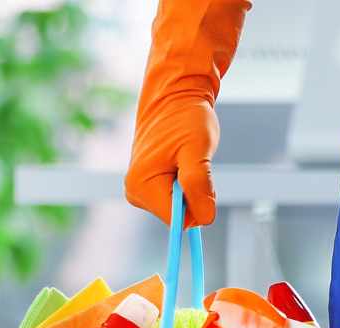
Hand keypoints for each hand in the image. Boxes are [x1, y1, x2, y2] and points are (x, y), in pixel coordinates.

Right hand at [123, 0, 251, 226]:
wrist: (174, 95)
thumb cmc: (186, 118)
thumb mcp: (197, 151)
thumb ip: (199, 186)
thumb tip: (204, 219)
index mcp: (142, 186)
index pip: (178, 221)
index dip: (198, 205)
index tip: (200, 176)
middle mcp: (135, 191)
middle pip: (179, 216)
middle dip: (194, 195)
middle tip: (193, 163)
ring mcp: (140, 188)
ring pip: (180, 207)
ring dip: (191, 187)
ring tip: (185, 158)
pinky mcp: (148, 184)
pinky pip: (177, 197)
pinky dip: (186, 182)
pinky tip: (180, 160)